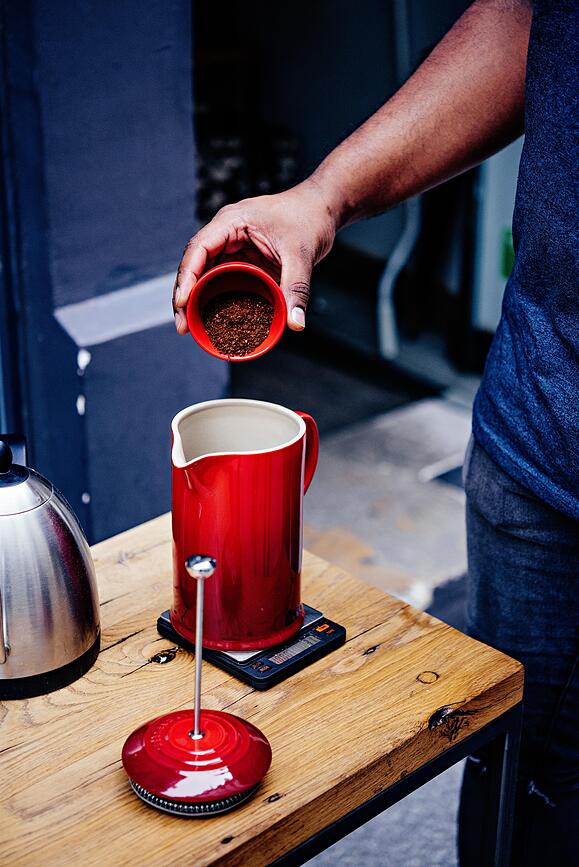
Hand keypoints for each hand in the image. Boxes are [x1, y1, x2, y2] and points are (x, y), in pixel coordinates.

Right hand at [172, 180, 336, 333]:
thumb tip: (296, 323)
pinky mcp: (242, 258)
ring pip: (204, 273)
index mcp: (232, 222)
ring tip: (190, 328)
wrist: (322, 208)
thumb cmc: (310, 218)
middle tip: (182, 326)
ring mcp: (232, 246)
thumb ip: (297, 288)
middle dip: (184, 295)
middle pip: (194, 264)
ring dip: (195, 299)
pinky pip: (221, 278)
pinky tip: (210, 318)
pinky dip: (213, 296)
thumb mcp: (302, 254)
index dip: (186, 276)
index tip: (183, 303)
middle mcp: (225, 233)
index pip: (198, 248)